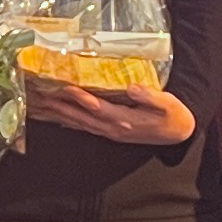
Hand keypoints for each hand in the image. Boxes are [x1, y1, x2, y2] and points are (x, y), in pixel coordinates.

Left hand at [22, 74, 194, 145]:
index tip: (65, 87)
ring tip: (42, 105)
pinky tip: (58, 118)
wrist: (180, 134)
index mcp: (126, 121)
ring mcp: (111, 133)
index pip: (98, 108)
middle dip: (61, 107)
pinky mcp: (111, 132)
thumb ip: (150, 96)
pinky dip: (69, 123)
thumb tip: (132, 87)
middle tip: (42, 95)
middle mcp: (114, 129)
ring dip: (60, 115)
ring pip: (80, 124)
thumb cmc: (174, 116)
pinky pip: (85, 128)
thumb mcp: (168, 104)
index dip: (81, 99)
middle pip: (82, 118)